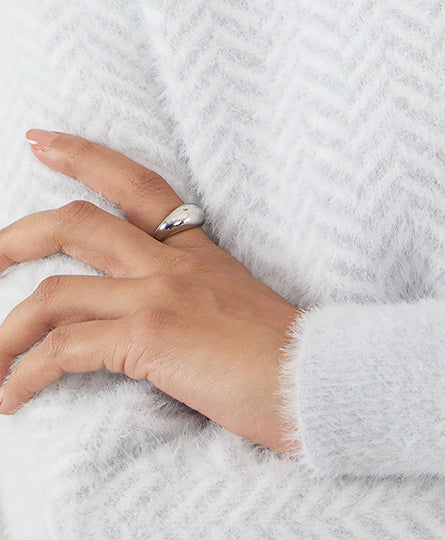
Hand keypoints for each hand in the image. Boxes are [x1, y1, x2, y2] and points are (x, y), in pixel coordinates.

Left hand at [0, 133, 301, 451]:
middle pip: (74, 225)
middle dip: (13, 238)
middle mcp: (174, 262)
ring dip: (5, 334)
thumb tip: (152, 326)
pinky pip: (62, 351)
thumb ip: (194, 301)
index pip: (135, 185)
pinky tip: (12, 400)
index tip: (40, 139)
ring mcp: (159, 294)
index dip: (83, 157)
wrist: (319, 382)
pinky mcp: (149, 336)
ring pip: (52, 294)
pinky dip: (25, 377)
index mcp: (198, 251)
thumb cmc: (286, 362)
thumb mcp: (237, 310)